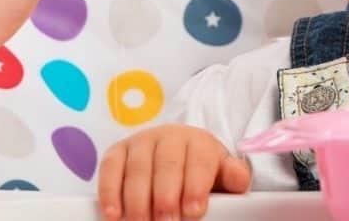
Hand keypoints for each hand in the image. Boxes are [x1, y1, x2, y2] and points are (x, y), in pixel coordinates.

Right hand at [98, 124, 251, 220]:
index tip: (194, 211)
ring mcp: (141, 142)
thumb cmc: (199, 170)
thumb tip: (239, 178)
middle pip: (166, 165)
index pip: (198, 160)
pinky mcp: (117, 151)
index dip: (195, 186)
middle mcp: (168, 136)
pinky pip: (110, 169)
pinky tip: (114, 214)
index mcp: (198, 141)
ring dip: (138, 200)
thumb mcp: (220, 172)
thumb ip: (232, 176)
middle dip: (166, 197)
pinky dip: (110, 192)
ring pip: (137, 169)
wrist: (175, 151)